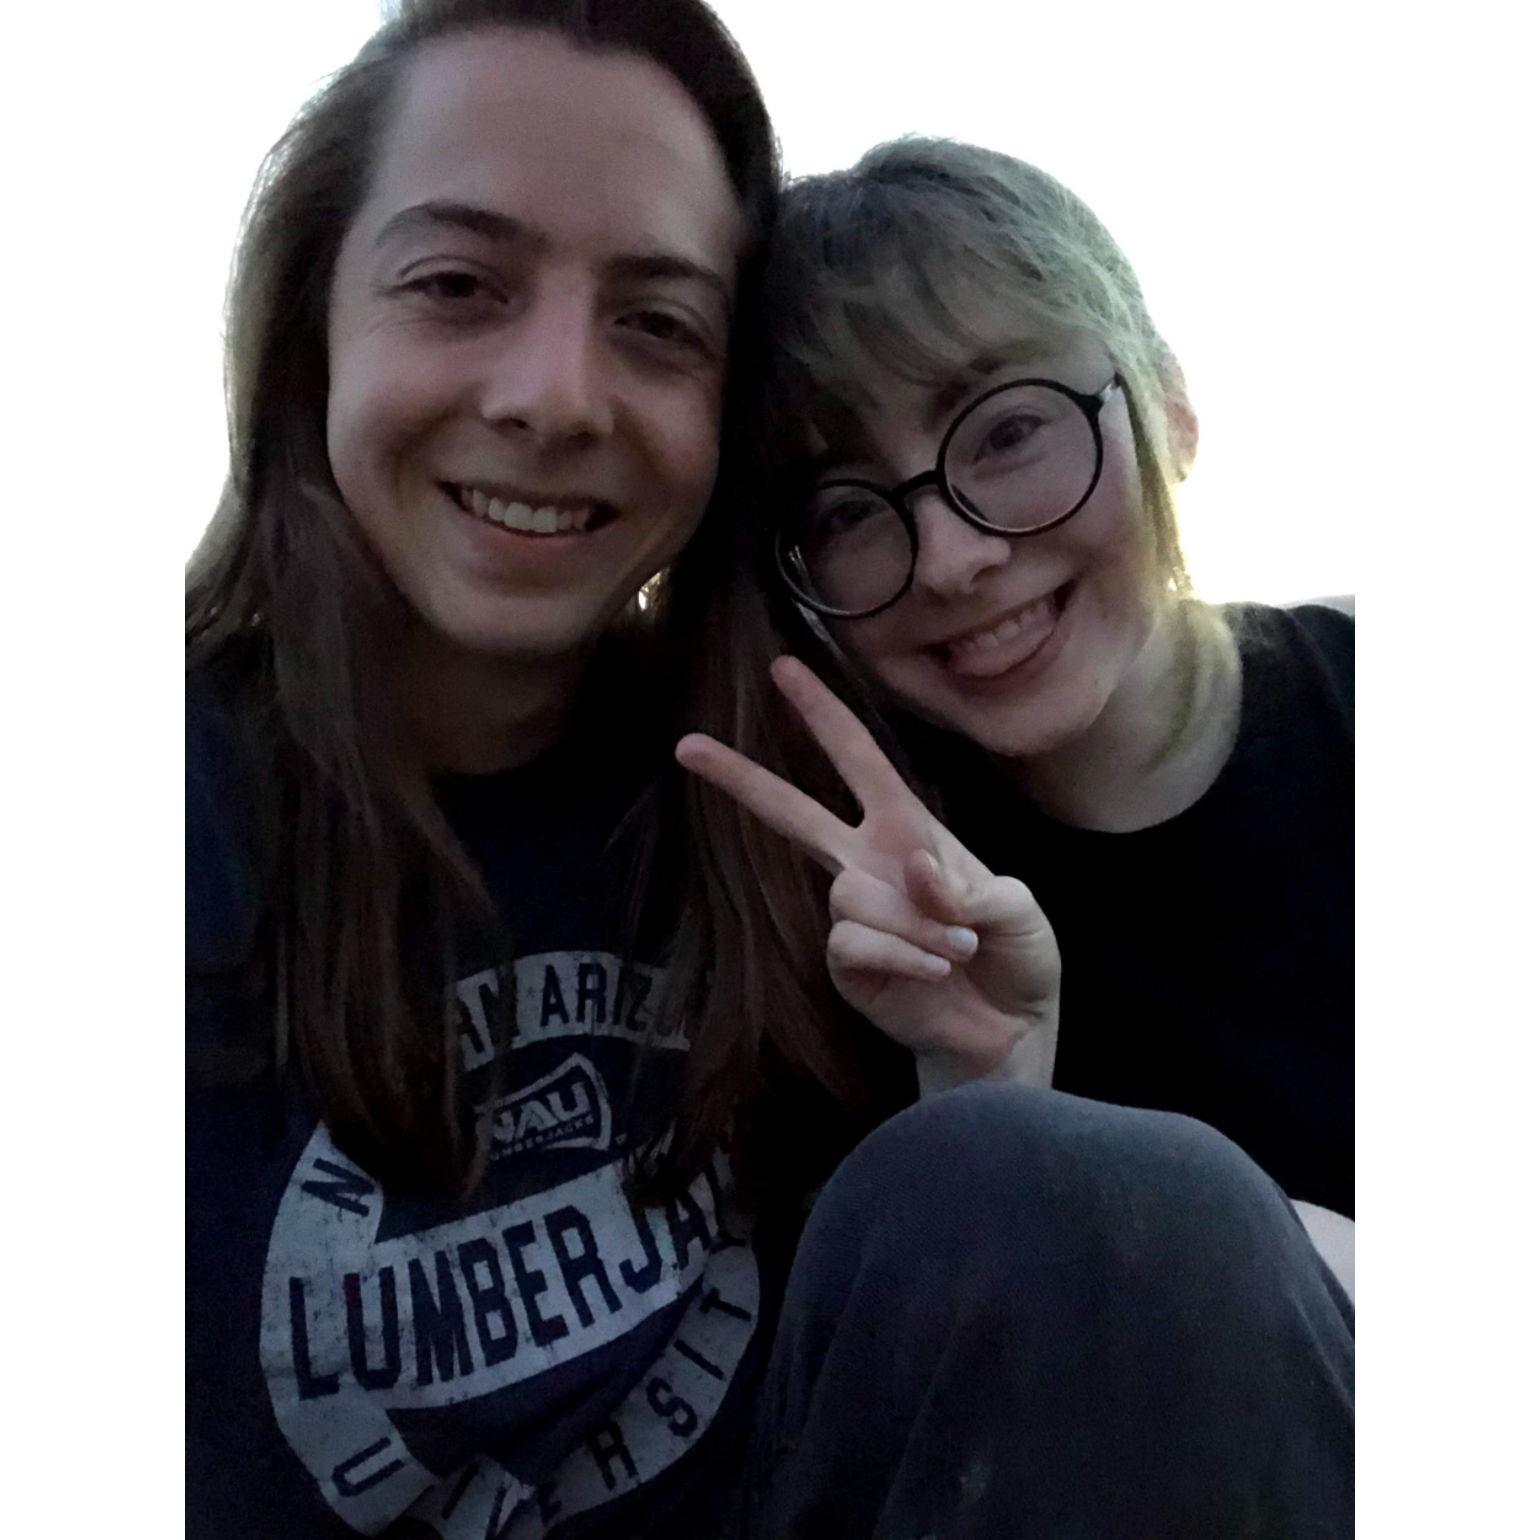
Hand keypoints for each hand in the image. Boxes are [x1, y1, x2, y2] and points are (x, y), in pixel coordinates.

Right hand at [675, 656, 1059, 1087]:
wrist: (1012, 1031)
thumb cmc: (1018, 954)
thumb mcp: (1019, 907)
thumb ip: (969, 886)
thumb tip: (912, 869)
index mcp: (909, 829)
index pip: (859, 759)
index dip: (824, 713)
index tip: (784, 668)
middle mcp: (869, 863)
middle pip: (794, 813)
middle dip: (741, 778)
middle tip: (685, 745)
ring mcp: (853, 914)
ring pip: (851, 894)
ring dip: (917, 924)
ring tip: (957, 950)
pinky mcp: (847, 965)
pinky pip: (855, 942)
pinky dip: (905, 957)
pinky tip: (935, 971)